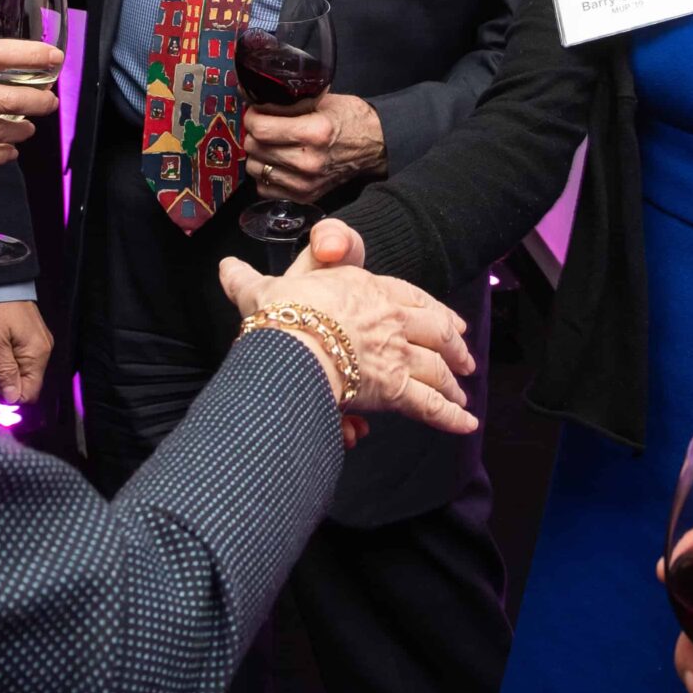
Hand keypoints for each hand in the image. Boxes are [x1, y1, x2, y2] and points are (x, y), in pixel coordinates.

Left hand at [0, 299, 52, 402]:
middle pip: (25, 384)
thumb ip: (4, 372)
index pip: (29, 393)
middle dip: (3, 384)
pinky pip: (20, 359)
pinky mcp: (30, 336)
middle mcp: (43, 351)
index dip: (8, 397)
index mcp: (37, 354)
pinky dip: (5, 361)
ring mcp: (38, 342)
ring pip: (21, 372)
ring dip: (2, 372)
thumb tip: (13, 400)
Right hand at [216, 217, 476, 442]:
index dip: (429, 308)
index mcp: (367, 290)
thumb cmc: (279, 314)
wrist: (290, 341)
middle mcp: (391, 318)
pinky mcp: (395, 389)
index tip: (445, 318)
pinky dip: (451, 417)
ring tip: (463, 398)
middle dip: (453, 347)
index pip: (409, 296)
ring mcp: (397, 353)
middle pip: (436, 330)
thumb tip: (225, 267)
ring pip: (437, 368)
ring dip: (453, 384)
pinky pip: (431, 405)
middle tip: (465, 360)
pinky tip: (467, 425)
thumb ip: (246, 280)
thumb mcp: (262, 289)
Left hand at [244, 93, 385, 202]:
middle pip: (255, 148)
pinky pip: (265, 188)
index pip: (261, 129)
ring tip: (270, 144)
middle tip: (263, 125)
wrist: (376, 146)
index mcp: (314, 133)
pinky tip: (276, 163)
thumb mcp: (322, 100)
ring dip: (257, 154)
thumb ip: (287, 101)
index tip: (255, 112)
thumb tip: (250, 94)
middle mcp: (308, 161)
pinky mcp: (305, 196)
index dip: (252, 117)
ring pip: (255, 168)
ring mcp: (306, 183)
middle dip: (253, 133)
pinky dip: (265, 174)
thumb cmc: (350, 118)